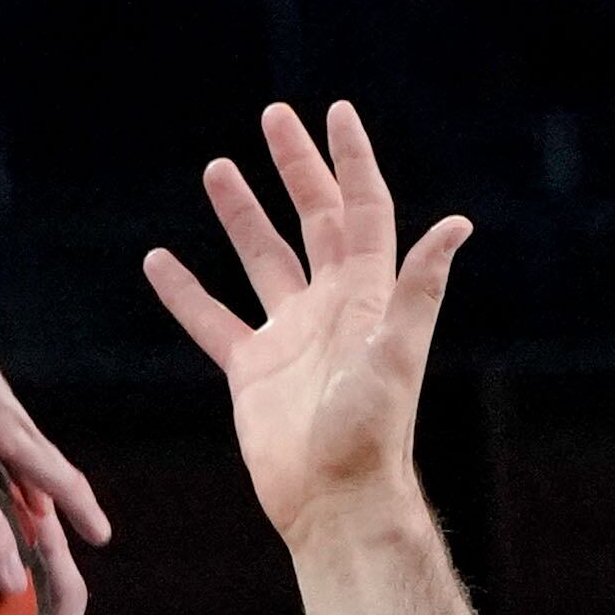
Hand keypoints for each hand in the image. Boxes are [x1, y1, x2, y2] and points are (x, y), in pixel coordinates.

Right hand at [144, 101, 471, 553]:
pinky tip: (158, 262)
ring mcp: (288, 335)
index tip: (336, 113)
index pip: (362, 210)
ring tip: (216, 169)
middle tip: (274, 116)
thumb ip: (419, 288)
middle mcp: (329, 304)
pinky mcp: (252, 371)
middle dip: (295, 168)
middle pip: (312, 218)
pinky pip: (212, 320)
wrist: (334, 501)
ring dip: (241, 215)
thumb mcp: (397, 353)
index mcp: (366, 293)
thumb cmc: (371, 433)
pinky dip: (185, 292)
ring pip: (261, 258)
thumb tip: (456, 224)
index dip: (351, 161)